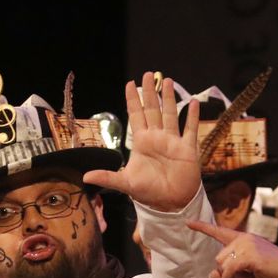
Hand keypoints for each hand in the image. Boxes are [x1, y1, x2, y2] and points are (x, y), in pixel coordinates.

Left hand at [83, 73, 201, 212]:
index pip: (136, 115)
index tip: (130, 83)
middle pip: (153, 109)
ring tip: (168, 81)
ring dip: (169, 98)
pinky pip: (190, 129)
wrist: (171, 203)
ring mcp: (173, 142)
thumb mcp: (126, 183)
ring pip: (171, 114)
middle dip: (150, 92)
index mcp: (142, 142)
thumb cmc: (148, 193)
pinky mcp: (188, 149)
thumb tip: (85, 177)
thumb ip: (108, 177)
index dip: (133, 100)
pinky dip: (192, 116)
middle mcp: (157, 138)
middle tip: (149, 74)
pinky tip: (192, 102)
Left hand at [188, 220, 277, 277]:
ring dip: (228, 277)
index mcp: (244, 238)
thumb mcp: (247, 273)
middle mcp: (244, 238)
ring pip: (222, 264)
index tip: (187, 223)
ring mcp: (247, 245)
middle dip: (224, 272)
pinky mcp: (251, 256)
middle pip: (218, 257)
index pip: (220, 231)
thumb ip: (229, 273)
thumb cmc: (272, 271)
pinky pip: (230, 270)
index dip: (202, 227)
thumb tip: (211, 275)